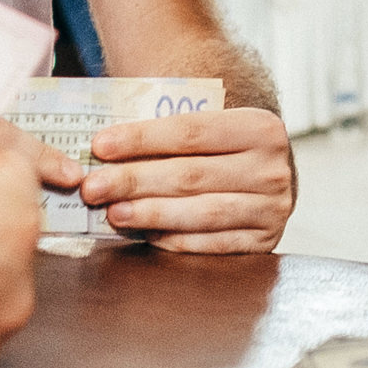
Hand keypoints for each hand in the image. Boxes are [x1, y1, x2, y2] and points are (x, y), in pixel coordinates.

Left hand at [69, 107, 295, 253]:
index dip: (142, 139)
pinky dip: (173, 239)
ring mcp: (273, 209)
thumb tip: (104, 139)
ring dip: (150, 213)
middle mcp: (273, 169)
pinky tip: (143, 233)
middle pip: (191, 175)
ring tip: (112, 212)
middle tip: (93, 187)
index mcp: (261, 126)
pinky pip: (211, 244)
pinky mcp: (264, 242)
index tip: (100, 146)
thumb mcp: (210, 123)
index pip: (191, 131)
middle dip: (135, 181)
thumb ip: (168, 122)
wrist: (268, 177)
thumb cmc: (223, 148)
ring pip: (201, 212)